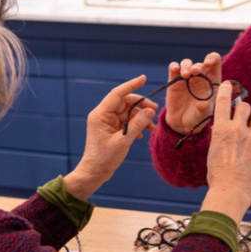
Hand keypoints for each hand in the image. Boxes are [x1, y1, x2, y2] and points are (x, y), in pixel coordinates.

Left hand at [64, 76, 157, 199]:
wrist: (95, 172)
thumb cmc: (105, 158)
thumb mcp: (123, 141)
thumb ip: (137, 125)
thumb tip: (150, 110)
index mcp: (101, 115)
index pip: (117, 94)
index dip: (131, 85)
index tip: (144, 78)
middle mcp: (103, 115)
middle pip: (125, 102)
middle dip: (141, 105)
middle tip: (155, 110)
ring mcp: (108, 121)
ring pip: (128, 112)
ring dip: (141, 117)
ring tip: (152, 127)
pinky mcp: (112, 128)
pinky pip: (127, 120)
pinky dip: (137, 124)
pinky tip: (143, 134)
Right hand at [165, 53, 221, 134]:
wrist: (182, 122)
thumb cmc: (198, 117)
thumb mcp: (203, 114)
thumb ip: (204, 108)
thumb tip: (203, 103)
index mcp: (212, 81)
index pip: (215, 63)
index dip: (212, 58)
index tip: (208, 63)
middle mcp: (200, 77)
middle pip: (199, 64)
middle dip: (197, 66)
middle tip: (194, 72)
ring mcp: (187, 78)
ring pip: (187, 63)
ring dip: (186, 65)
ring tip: (185, 75)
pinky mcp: (174, 80)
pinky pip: (173, 68)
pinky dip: (174, 66)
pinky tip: (175, 70)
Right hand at [202, 81, 250, 223]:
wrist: (232, 190)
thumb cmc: (218, 173)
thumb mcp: (213, 149)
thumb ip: (222, 135)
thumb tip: (227, 129)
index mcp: (221, 129)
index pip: (224, 102)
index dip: (226, 90)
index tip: (229, 84)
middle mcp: (238, 129)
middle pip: (245, 107)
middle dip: (244, 110)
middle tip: (242, 118)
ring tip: (245, 154)